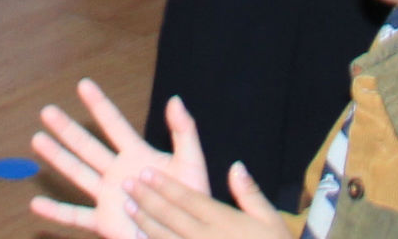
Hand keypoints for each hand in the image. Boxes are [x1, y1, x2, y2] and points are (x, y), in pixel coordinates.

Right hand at [30, 78, 194, 237]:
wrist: (185, 232)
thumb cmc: (191, 199)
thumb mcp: (191, 162)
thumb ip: (184, 131)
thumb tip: (175, 99)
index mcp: (138, 155)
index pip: (115, 125)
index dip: (99, 105)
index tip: (83, 84)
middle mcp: (117, 172)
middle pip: (87, 146)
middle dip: (67, 128)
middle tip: (47, 111)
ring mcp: (108, 196)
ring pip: (77, 173)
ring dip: (58, 157)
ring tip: (37, 139)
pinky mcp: (104, 221)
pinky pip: (75, 217)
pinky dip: (56, 213)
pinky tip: (36, 204)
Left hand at [129, 155, 294, 238]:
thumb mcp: (270, 219)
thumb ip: (250, 193)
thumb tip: (236, 166)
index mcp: (224, 220)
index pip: (188, 198)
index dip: (165, 185)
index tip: (146, 172)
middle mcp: (206, 237)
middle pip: (171, 215)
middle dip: (147, 198)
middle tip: (127, 183)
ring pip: (164, 238)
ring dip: (144, 222)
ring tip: (128, 207)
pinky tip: (138, 238)